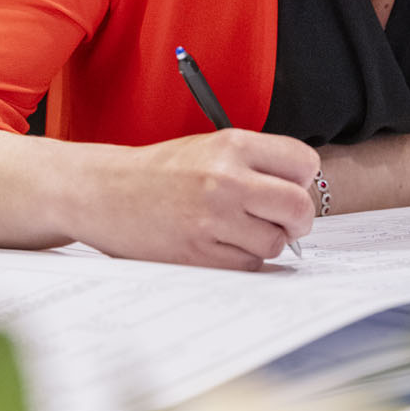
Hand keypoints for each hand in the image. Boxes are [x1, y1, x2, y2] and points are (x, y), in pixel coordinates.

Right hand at [74, 130, 319, 270]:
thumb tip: (302, 194)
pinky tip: (219, 245)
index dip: (301, 181)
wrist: (104, 192)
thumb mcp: (211, 148)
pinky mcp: (199, 254)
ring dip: (264, 243)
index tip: (288, 189)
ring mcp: (212, 219)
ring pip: (275, 243)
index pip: (304, 164)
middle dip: (297, 220)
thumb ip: (257, 164)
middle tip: (281, 222)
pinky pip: (248, 265)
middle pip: (299, 208)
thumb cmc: (160, 172)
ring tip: (238, 231)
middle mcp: (226, 179)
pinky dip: (241, 260)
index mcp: (233, 145)